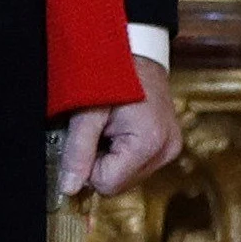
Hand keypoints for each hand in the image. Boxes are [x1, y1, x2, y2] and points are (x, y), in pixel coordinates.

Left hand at [62, 55, 182, 198]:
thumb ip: (77, 152)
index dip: (88, 167)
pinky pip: (137, 166)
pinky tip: (119, 132)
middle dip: (100, 164)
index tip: (87, 140)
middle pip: (119, 185)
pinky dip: (122, 155)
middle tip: (97, 133)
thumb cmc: (111, 76)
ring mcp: (171, 150)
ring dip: (110, 160)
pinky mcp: (169, 147)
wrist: (137, 53)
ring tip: (108, 129)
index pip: (107, 184)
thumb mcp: (86, 114)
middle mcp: (166, 152)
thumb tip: (69, 189)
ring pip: (127, 178)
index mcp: (148, 144)